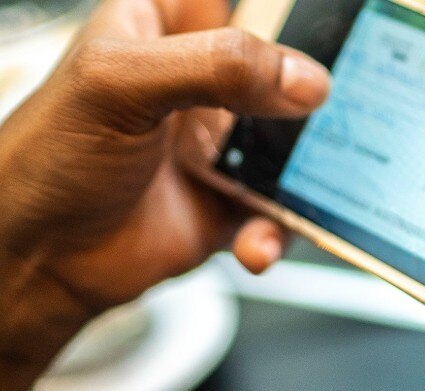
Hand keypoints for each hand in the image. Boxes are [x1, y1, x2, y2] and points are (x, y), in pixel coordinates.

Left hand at [0, 0, 326, 390]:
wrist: (33, 262)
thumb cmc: (45, 158)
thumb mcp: (118, 82)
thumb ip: (215, 66)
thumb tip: (304, 78)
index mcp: (164, 26)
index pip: (236, 2)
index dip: (278, 16)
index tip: (323, 31)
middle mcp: (198, 82)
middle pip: (283, 70)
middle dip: (312, 96)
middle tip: (322, 113)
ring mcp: (218, 144)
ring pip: (295, 143)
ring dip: (306, 174)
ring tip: (296, 190)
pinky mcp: (231, 202)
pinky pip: (280, 209)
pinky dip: (277, 230)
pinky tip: (255, 241)